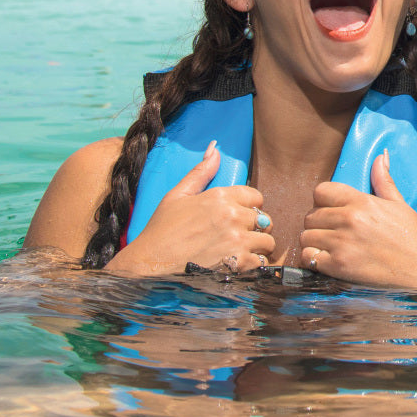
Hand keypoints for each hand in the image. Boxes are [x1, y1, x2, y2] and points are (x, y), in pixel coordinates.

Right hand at [106, 142, 275, 275]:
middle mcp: (233, 217)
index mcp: (221, 197)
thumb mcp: (177, 196)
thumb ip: (201, 173)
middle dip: (254, 228)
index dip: (249, 207)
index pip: (256, 197)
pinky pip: (261, 262)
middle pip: (264, 219)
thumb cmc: (161, 232)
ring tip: (238, 252)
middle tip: (236, 237)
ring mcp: (238, 241)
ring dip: (256, 248)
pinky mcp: (240, 265)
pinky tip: (236, 265)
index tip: (238, 217)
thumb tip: (215, 149)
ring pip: (267, 242)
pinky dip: (253, 266)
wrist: (149, 267)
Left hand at [300, 151, 416, 287]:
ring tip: (328, 246)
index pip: (321, 191)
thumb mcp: (400, 205)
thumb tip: (380, 156)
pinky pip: (308, 257)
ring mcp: (342, 243)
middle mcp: (349, 219)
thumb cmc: (413, 238)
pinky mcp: (338, 266)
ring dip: (314, 241)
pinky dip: (313, 259)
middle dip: (318, 223)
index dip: (322, 200)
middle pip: (310, 215)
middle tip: (332, 231)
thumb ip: (383, 180)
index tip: (331, 210)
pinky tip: (327, 260)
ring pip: (305, 236)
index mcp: (361, 201)